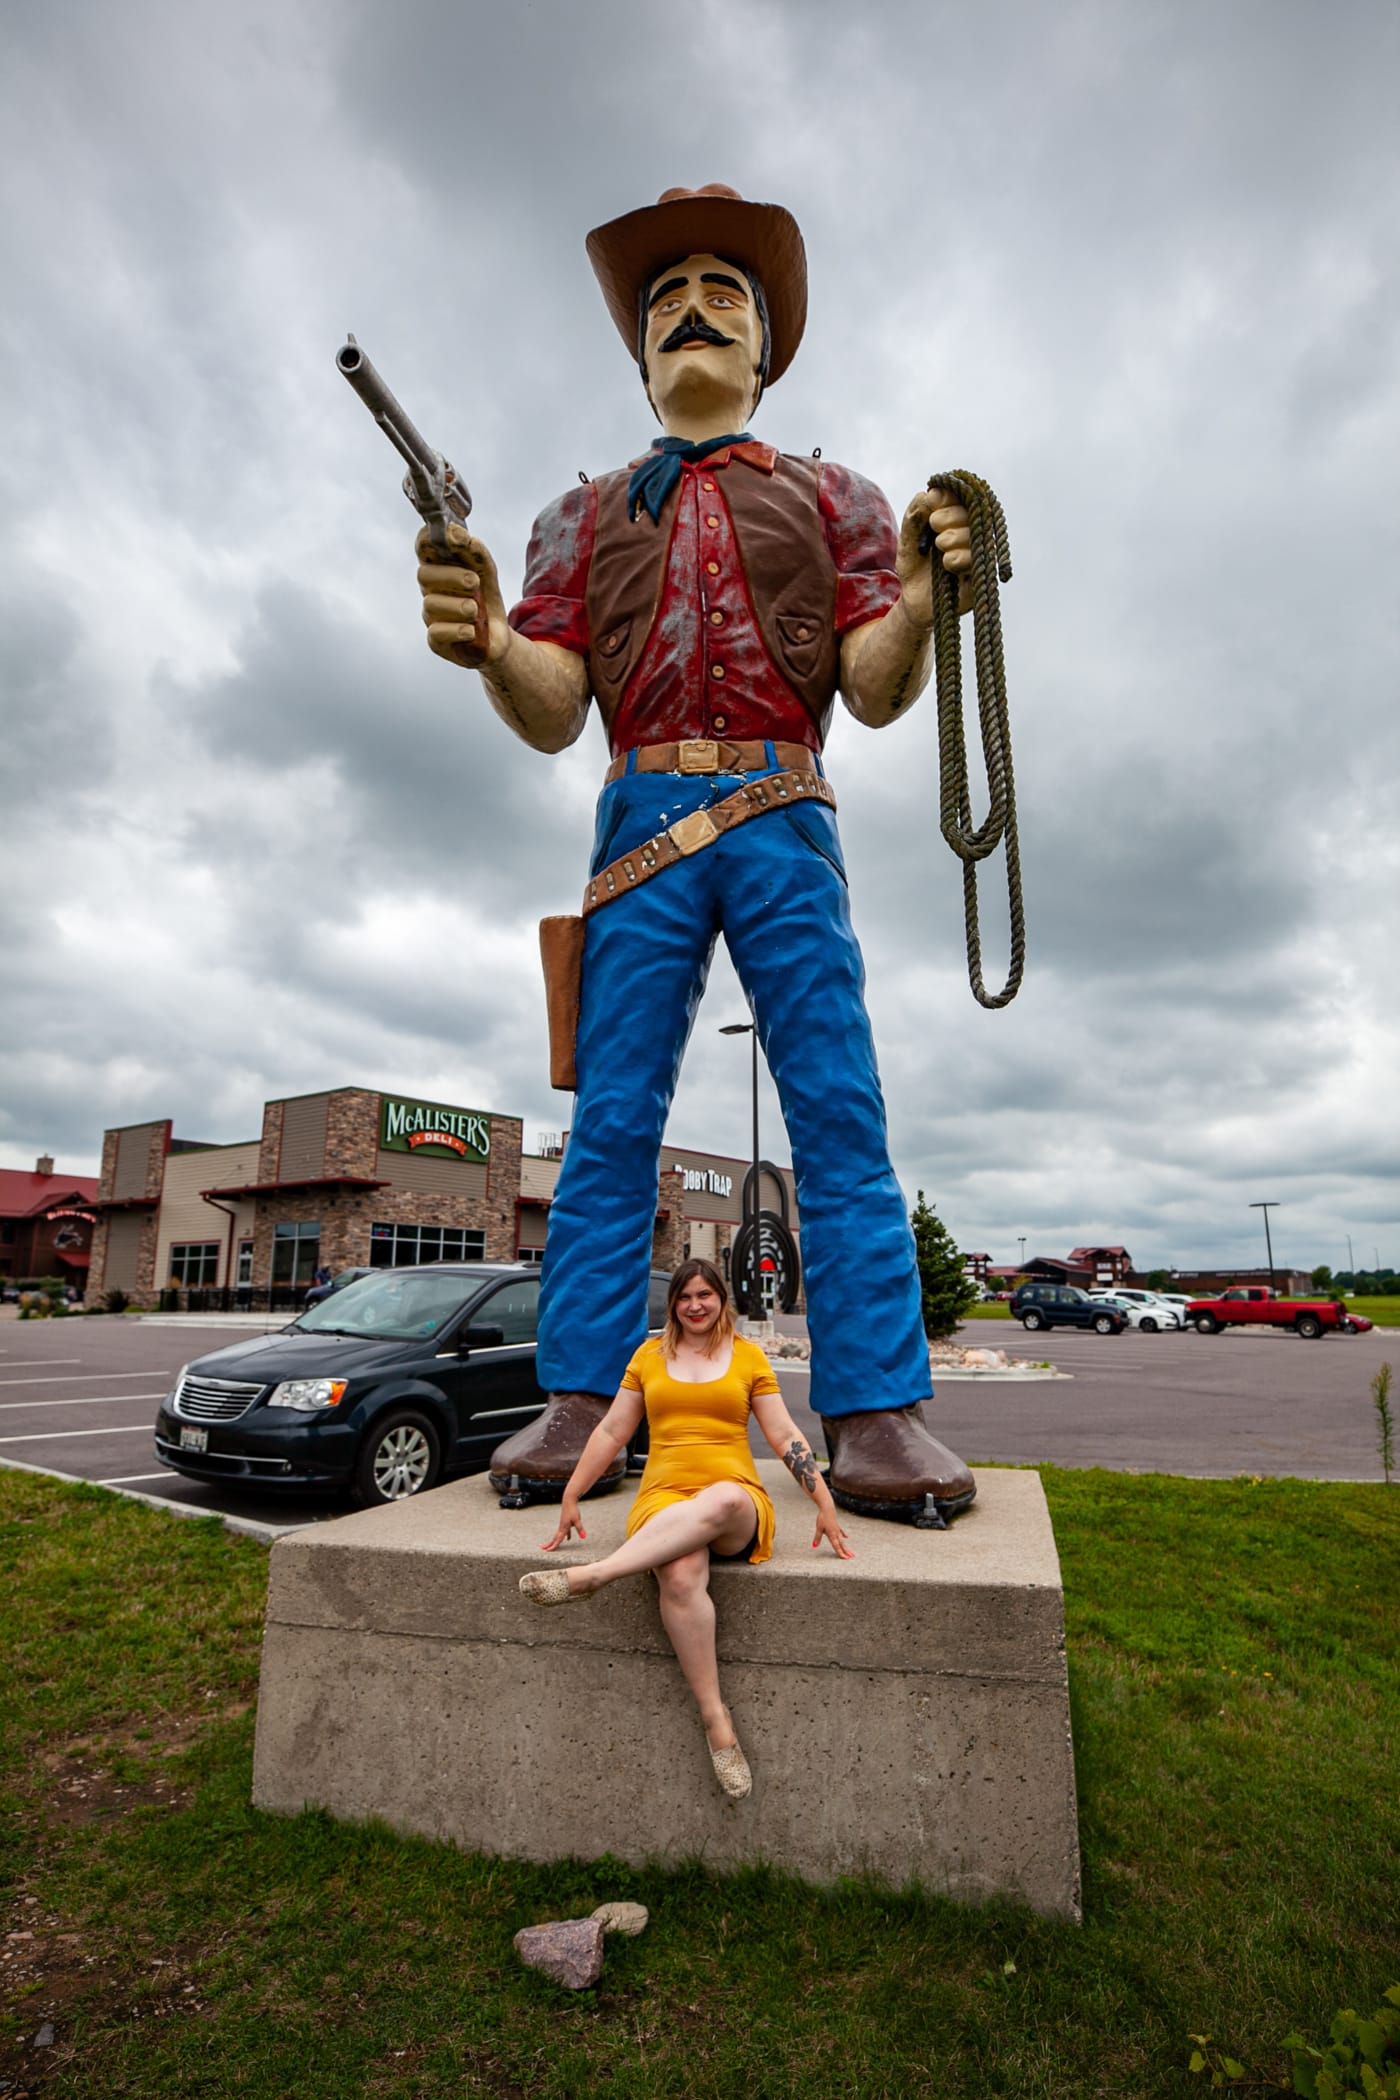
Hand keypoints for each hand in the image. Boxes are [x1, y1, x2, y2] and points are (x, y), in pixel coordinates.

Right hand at [416, 520, 508, 668]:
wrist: (498, 636)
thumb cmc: (486, 600)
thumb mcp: (487, 572)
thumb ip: (475, 551)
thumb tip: (458, 533)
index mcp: (439, 568)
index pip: (424, 547)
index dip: (429, 538)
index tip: (451, 536)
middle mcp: (430, 591)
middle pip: (424, 574)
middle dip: (451, 576)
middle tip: (475, 583)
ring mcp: (431, 616)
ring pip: (432, 604)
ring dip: (459, 606)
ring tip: (476, 611)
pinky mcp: (436, 641)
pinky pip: (437, 632)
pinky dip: (457, 630)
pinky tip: (471, 631)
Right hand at [540, 1495, 585, 1551]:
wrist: (569, 1500)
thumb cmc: (572, 1510)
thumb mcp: (577, 1520)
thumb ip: (580, 1529)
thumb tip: (584, 1537)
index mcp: (563, 1528)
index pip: (558, 1539)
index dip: (554, 1546)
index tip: (548, 1551)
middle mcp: (562, 1527)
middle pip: (555, 1538)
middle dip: (550, 1544)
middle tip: (543, 1549)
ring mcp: (563, 1524)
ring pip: (559, 1535)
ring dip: (556, 1540)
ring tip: (552, 1546)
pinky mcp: (566, 1522)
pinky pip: (565, 1532)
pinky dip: (566, 1536)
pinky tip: (568, 1539)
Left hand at [812, 1506, 853, 1559]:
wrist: (827, 1508)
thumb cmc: (822, 1518)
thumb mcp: (818, 1528)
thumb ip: (817, 1538)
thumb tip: (814, 1546)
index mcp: (832, 1535)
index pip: (836, 1546)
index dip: (840, 1553)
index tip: (845, 1558)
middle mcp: (836, 1533)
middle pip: (841, 1544)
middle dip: (846, 1551)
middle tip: (852, 1557)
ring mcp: (837, 1529)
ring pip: (842, 1540)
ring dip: (846, 1546)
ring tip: (851, 1551)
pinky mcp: (837, 1525)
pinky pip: (841, 1532)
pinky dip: (844, 1535)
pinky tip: (847, 1537)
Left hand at [895, 488, 971, 629]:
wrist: (915, 601)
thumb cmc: (915, 567)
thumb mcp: (907, 542)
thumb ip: (913, 518)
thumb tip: (926, 494)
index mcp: (956, 519)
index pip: (960, 497)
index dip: (948, 497)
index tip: (932, 502)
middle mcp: (972, 533)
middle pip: (970, 512)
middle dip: (949, 516)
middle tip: (934, 525)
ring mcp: (978, 552)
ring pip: (975, 534)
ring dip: (953, 537)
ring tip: (940, 547)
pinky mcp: (981, 573)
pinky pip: (977, 558)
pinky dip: (960, 557)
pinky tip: (947, 563)